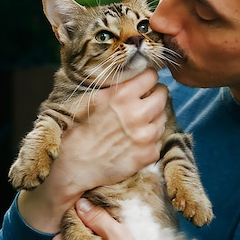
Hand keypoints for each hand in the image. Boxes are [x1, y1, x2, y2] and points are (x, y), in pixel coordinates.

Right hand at [18, 69, 167, 232]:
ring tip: (136, 125)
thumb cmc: (80, 131)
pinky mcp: (149, 154)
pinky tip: (135, 142)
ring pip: (163, 117)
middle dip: (155, 96)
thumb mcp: (94, 99)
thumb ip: (117, 87)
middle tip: (144, 103)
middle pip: (163, 95)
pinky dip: (150, 140)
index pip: (151, 75)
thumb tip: (134, 74)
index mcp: (122, 96)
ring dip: (153, 118)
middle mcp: (137, 114)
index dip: (147, 79)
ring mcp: (146, 135)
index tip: (144, 84)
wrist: (76, 165)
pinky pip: (159, 140)